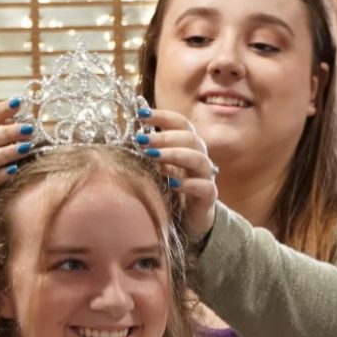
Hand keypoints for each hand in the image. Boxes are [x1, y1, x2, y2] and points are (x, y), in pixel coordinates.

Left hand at [134, 107, 218, 244]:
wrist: (190, 222)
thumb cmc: (171, 192)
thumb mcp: (159, 170)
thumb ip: (150, 154)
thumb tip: (128, 137)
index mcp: (188, 148)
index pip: (180, 124)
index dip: (163, 116)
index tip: (141, 114)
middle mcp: (199, 159)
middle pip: (190, 138)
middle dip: (165, 136)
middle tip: (142, 140)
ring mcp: (205, 178)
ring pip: (199, 159)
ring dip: (175, 154)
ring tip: (153, 156)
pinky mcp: (208, 198)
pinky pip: (205, 187)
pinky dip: (188, 183)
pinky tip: (171, 183)